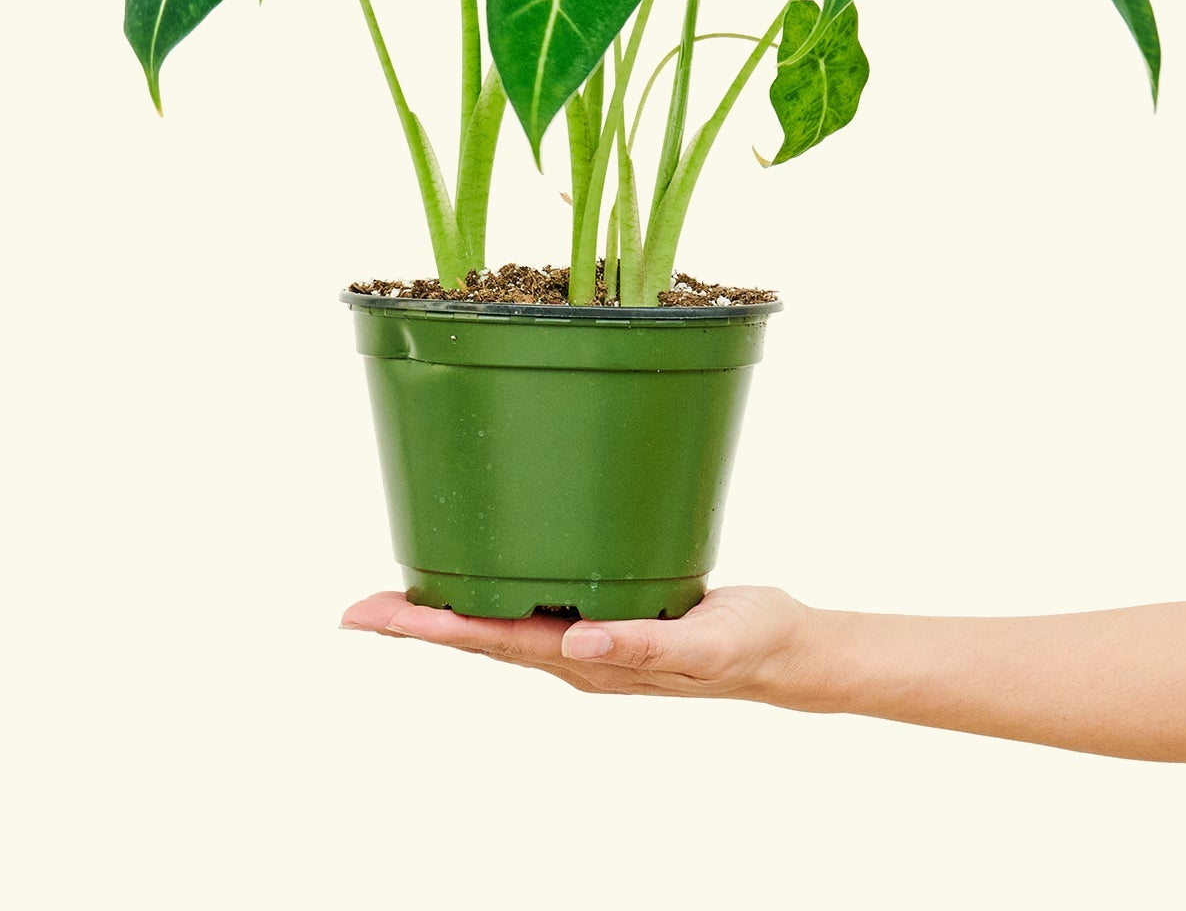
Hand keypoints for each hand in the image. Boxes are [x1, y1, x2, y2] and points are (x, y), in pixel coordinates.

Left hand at [341, 585, 838, 704]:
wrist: (783, 650)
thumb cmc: (746, 646)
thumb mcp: (703, 644)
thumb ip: (641, 642)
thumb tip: (576, 645)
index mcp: (587, 661)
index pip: (492, 642)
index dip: (431, 628)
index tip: (374, 617)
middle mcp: (574, 652)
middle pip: (481, 636)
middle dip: (419, 621)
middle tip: (356, 608)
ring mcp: (586, 637)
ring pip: (502, 623)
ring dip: (449, 611)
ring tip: (398, 594)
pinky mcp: (607, 611)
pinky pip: (537, 602)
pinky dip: (498, 589)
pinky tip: (486, 569)